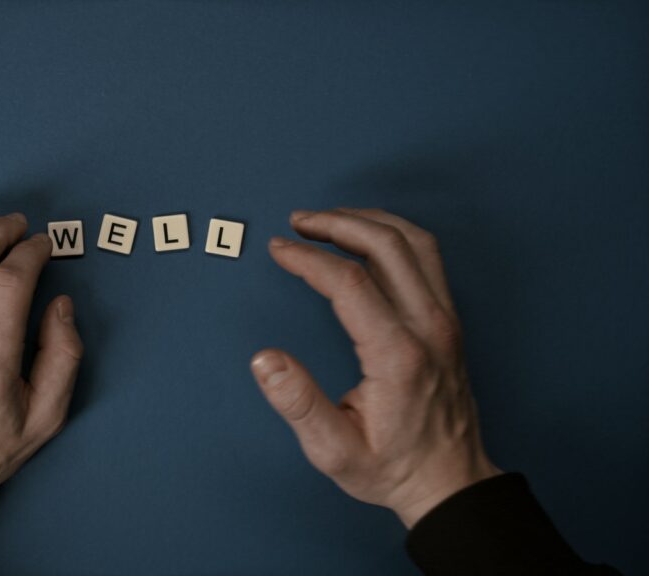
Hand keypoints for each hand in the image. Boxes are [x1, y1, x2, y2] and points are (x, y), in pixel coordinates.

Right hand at [250, 208, 499, 527]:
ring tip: (328, 220)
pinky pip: (427, 258)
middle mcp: (429, 329)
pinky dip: (393, 235)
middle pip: (388, 245)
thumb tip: (265, 359)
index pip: (349, 283)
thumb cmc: (392, 468)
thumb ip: (298, 403)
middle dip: (336, 223)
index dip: (308, 259)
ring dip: (368, 221)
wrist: (450, 483)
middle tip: (298, 222)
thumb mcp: (334, 450)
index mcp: (398, 357)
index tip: (278, 250)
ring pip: (414, 242)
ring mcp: (445, 321)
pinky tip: (365, 239)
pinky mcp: (449, 321)